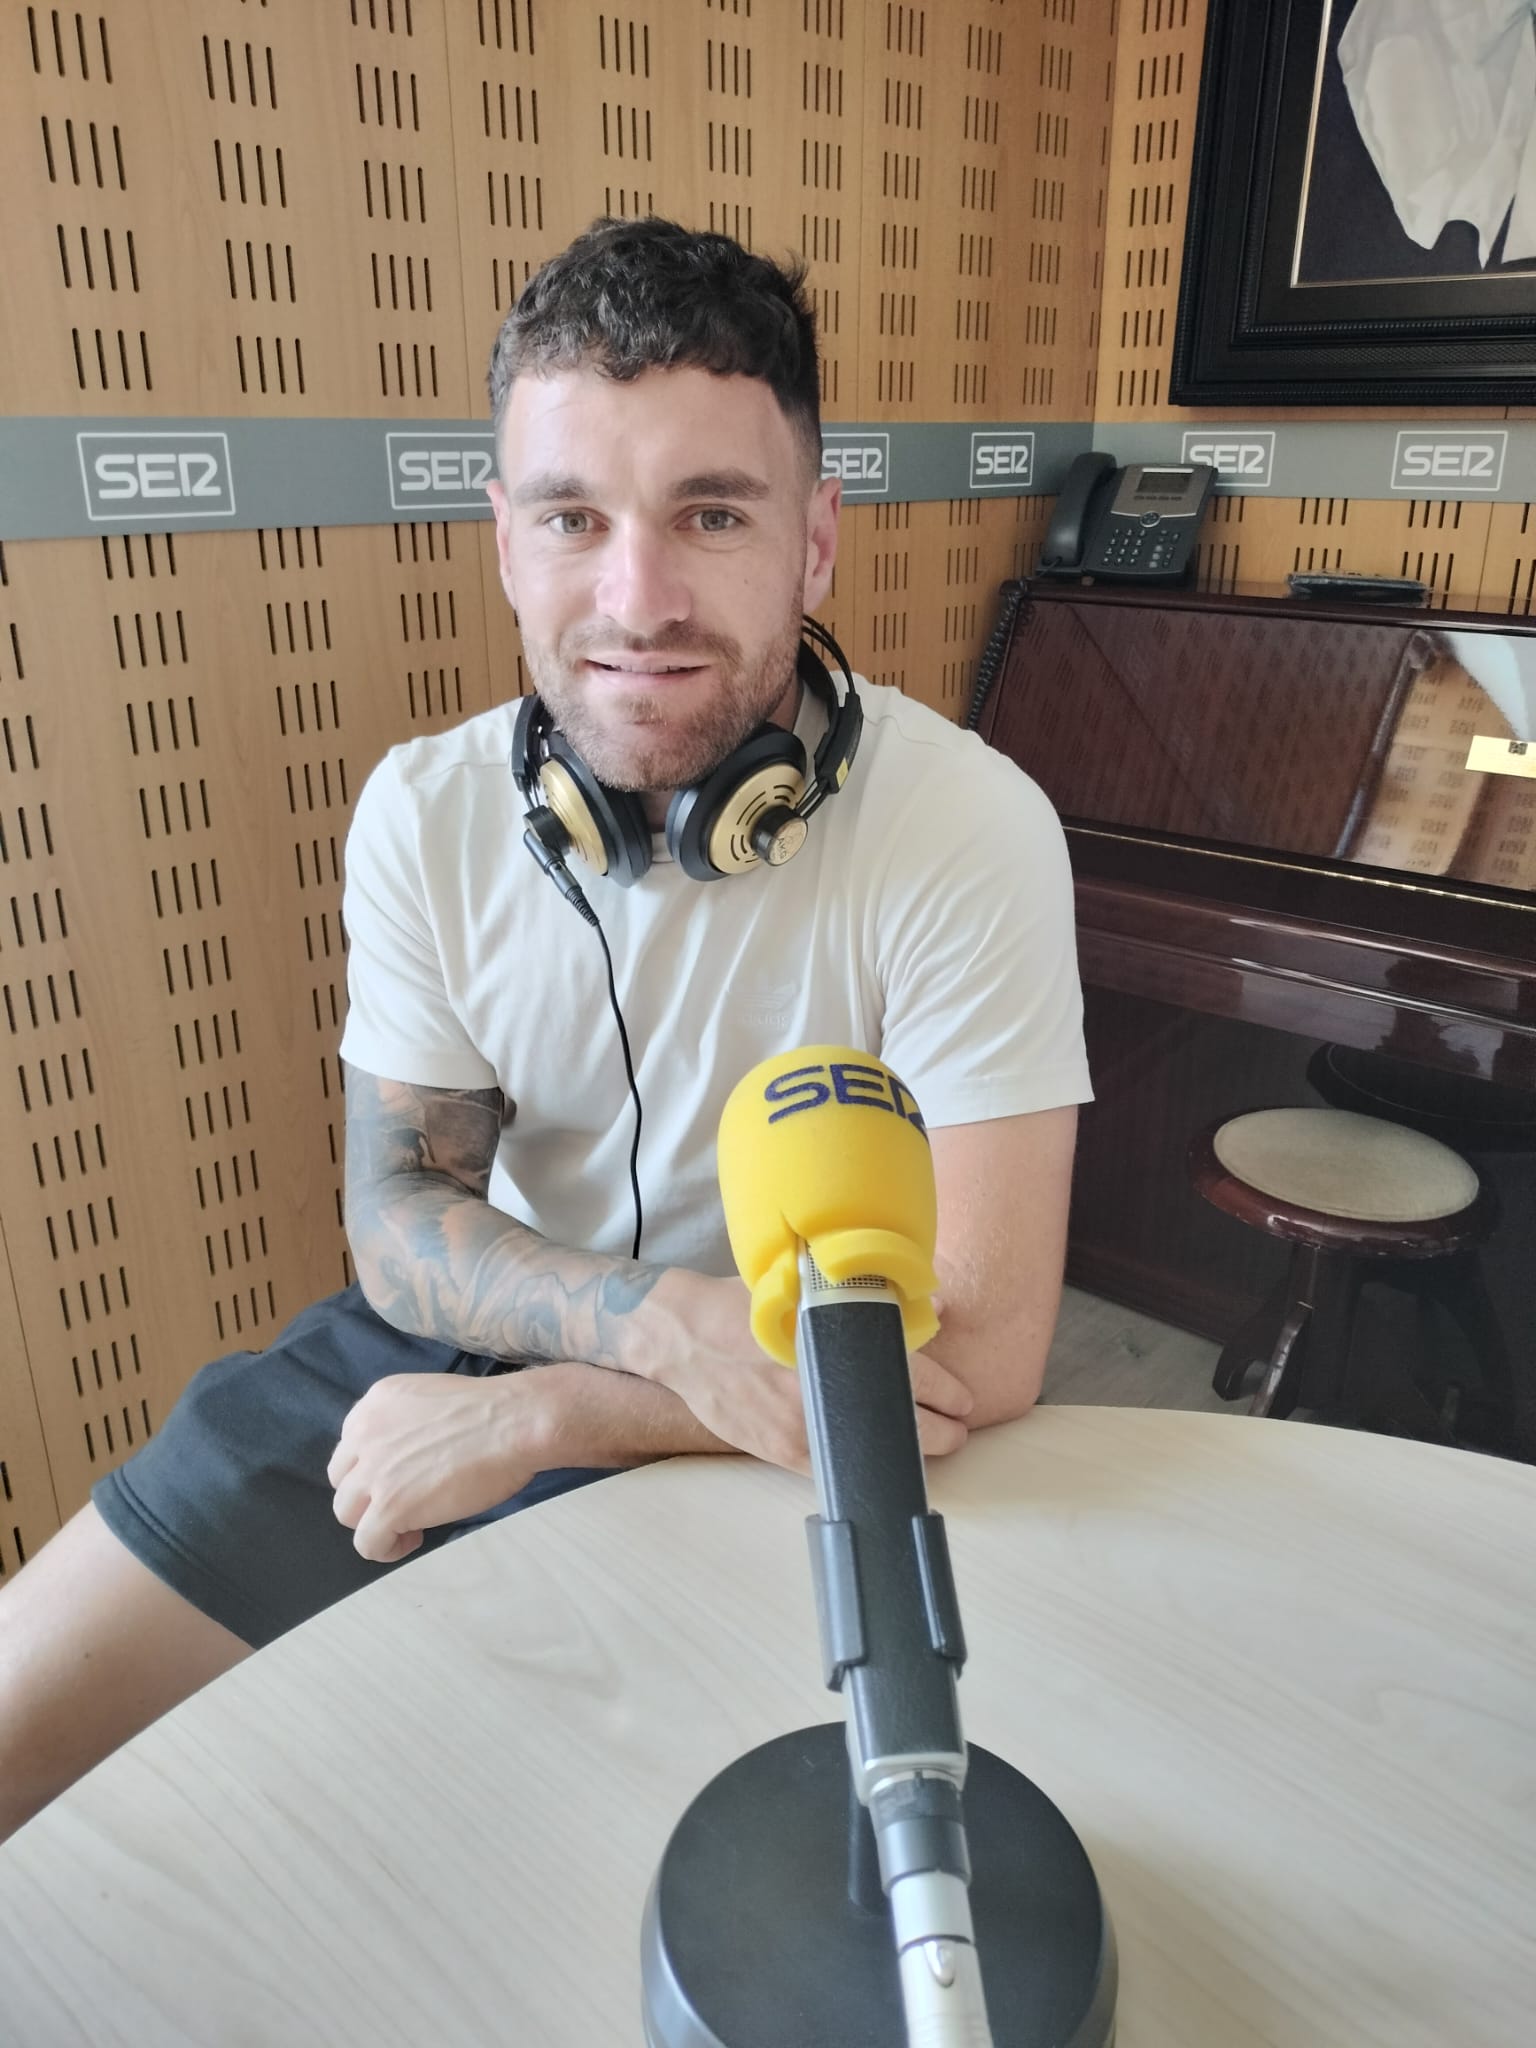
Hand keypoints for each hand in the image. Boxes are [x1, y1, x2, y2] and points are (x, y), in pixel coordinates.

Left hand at [327, 1371, 553, 1564]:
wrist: (513, 1423)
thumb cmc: (492, 1410)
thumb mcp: (430, 1400)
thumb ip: (406, 1424)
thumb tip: (410, 1457)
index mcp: (375, 1403)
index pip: (350, 1446)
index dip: (373, 1468)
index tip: (403, 1476)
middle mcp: (364, 1434)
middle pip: (342, 1480)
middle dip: (369, 1495)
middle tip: (406, 1501)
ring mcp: (374, 1472)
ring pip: (346, 1513)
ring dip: (374, 1521)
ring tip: (409, 1525)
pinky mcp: (389, 1506)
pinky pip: (366, 1542)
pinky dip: (386, 1548)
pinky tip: (413, 1539)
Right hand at [663, 1278, 972, 1474]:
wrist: (685, 1336)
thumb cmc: (747, 1304)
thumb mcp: (809, 1287)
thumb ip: (864, 1302)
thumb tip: (920, 1308)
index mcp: (842, 1344)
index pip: (920, 1379)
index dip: (952, 1394)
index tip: (964, 1401)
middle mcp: (830, 1389)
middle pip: (909, 1426)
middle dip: (942, 1432)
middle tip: (955, 1429)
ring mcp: (806, 1428)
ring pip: (876, 1452)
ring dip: (905, 1451)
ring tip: (923, 1443)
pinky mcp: (784, 1452)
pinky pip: (838, 1467)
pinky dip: (863, 1462)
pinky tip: (875, 1455)